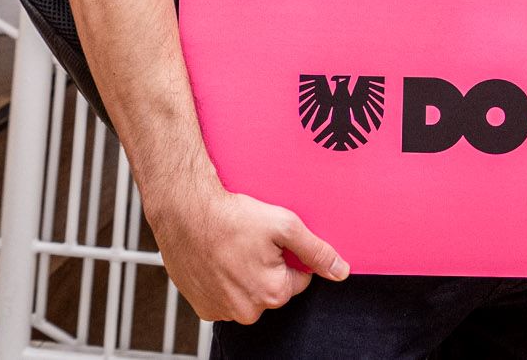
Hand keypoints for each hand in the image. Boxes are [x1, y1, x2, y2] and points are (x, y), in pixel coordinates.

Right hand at [147, 175, 347, 325]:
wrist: (185, 213)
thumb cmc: (233, 217)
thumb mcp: (284, 226)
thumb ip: (316, 251)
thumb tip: (341, 271)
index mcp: (272, 293)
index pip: (299, 280)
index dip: (289, 257)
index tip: (271, 242)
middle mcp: (247, 311)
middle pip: (273, 290)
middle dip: (268, 269)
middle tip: (251, 244)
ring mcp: (222, 312)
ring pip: (249, 295)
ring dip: (245, 277)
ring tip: (232, 251)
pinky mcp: (203, 308)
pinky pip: (225, 299)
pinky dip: (224, 283)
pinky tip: (218, 262)